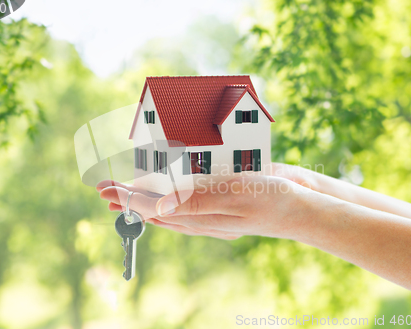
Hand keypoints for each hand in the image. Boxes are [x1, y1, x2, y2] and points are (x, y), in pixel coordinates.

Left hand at [97, 175, 325, 239]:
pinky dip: (171, 195)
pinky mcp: (223, 200)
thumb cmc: (273, 199)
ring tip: (129, 193)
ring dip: (148, 198)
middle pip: (157, 210)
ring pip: (170, 208)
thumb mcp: (235, 195)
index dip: (129, 198)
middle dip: (130, 200)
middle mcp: (203, 217)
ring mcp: (213, 211)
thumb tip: (158, 206)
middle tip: (106, 191)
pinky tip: (169, 192)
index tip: (106, 190)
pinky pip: (189, 200)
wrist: (304, 207)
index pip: (155, 208)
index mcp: (202, 217)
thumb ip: (196, 200)